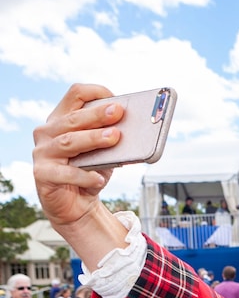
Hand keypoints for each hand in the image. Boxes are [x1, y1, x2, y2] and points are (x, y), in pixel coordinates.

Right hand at [33, 84, 130, 265]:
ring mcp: (42, 153)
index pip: (75, 95)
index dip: (95, 92)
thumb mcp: (104, 152)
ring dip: (93, 138)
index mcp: (61, 119)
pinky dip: (85, 176)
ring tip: (115, 137)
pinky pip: (65, 174)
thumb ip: (113, 138)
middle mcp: (47, 132)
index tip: (117, 100)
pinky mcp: (43, 175)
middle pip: (73, 118)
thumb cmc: (90, 171)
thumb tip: (136, 130)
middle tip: (119, 112)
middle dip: (97, 115)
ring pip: (69, 141)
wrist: (75, 204)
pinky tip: (100, 179)